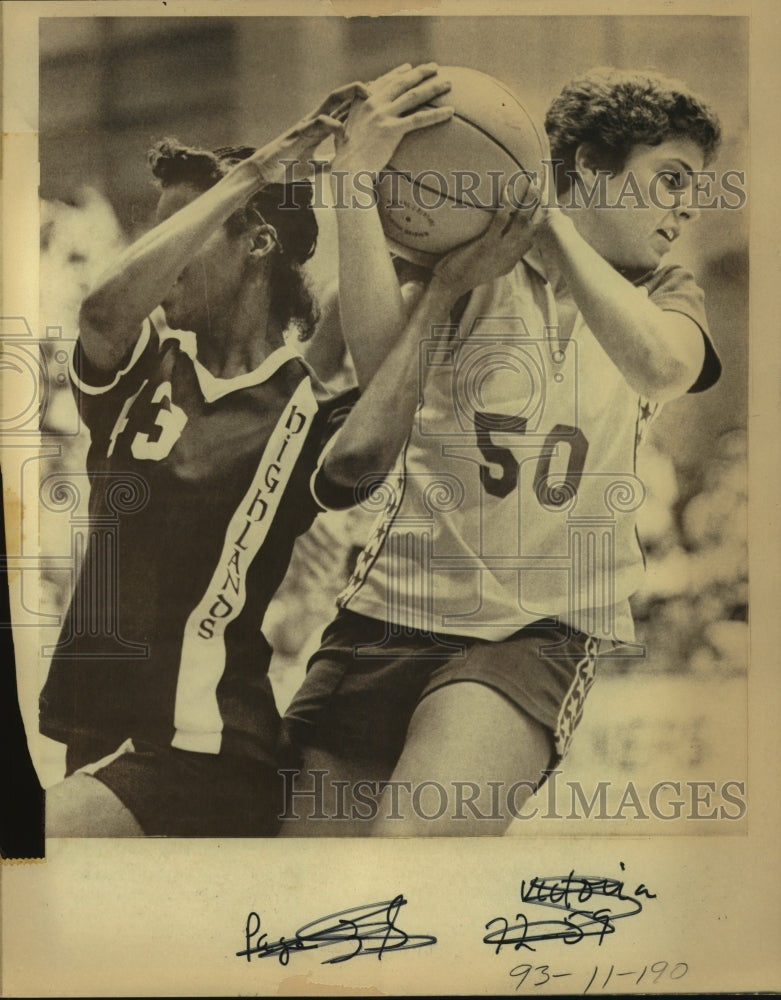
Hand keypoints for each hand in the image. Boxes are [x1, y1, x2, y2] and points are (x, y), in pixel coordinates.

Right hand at [247, 81, 370, 185]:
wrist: (265, 171)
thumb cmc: (285, 167)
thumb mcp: (314, 168)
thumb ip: (327, 164)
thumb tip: (341, 168)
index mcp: (320, 127)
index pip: (342, 108)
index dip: (359, 101)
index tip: (378, 98)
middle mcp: (315, 120)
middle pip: (340, 96)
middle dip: (359, 89)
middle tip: (379, 88)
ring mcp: (307, 123)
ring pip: (331, 100)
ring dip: (351, 96)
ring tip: (368, 97)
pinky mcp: (300, 131)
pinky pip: (320, 121)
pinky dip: (335, 126)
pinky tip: (345, 136)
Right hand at [332, 62, 453, 175]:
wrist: (346, 167)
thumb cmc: (346, 155)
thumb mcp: (345, 129)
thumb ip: (356, 120)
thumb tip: (364, 123)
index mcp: (362, 101)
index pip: (384, 81)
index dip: (398, 73)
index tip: (409, 67)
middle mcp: (373, 104)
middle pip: (401, 83)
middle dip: (419, 73)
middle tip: (434, 67)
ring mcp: (383, 115)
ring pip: (413, 96)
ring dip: (433, 87)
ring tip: (448, 83)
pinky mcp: (392, 130)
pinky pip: (419, 119)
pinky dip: (436, 114)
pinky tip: (450, 111)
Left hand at [432, 177, 545, 297]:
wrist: (451, 285)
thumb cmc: (464, 274)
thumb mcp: (490, 268)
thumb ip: (501, 256)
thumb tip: (506, 242)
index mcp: (512, 259)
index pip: (533, 236)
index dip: (541, 217)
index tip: (546, 200)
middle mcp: (512, 254)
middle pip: (533, 225)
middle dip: (541, 203)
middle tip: (544, 183)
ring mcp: (501, 250)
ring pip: (523, 221)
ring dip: (529, 200)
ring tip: (534, 182)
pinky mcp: (487, 245)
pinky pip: (501, 220)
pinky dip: (506, 203)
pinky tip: (507, 189)